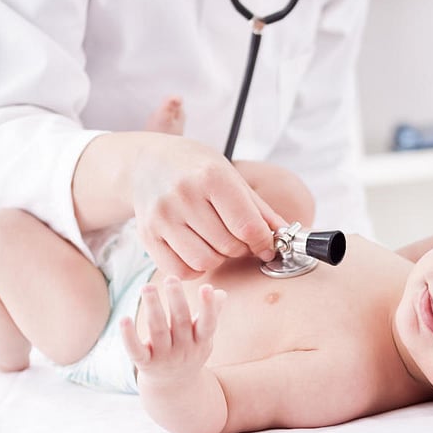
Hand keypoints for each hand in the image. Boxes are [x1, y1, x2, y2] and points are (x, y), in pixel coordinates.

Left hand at [121, 277, 225, 386]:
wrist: (174, 387)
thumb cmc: (190, 351)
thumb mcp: (203, 337)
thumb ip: (211, 314)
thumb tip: (220, 293)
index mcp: (201, 341)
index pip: (208, 324)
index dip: (208, 307)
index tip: (206, 287)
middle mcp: (184, 350)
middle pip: (181, 322)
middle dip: (176, 300)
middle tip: (171, 278)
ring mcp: (164, 358)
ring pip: (158, 331)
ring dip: (153, 308)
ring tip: (147, 287)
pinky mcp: (145, 363)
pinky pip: (136, 350)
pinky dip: (129, 336)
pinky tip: (124, 319)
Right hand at [131, 134, 286, 278]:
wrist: (147, 162)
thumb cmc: (195, 167)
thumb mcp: (231, 175)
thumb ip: (259, 209)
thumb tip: (286, 236)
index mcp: (211, 176)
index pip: (247, 226)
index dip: (263, 242)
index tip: (266, 245)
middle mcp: (184, 195)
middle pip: (228, 247)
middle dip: (241, 248)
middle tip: (239, 238)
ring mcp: (162, 217)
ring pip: (205, 262)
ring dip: (218, 259)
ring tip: (216, 242)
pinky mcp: (147, 235)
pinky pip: (181, 270)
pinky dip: (195, 268)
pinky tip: (197, 249)